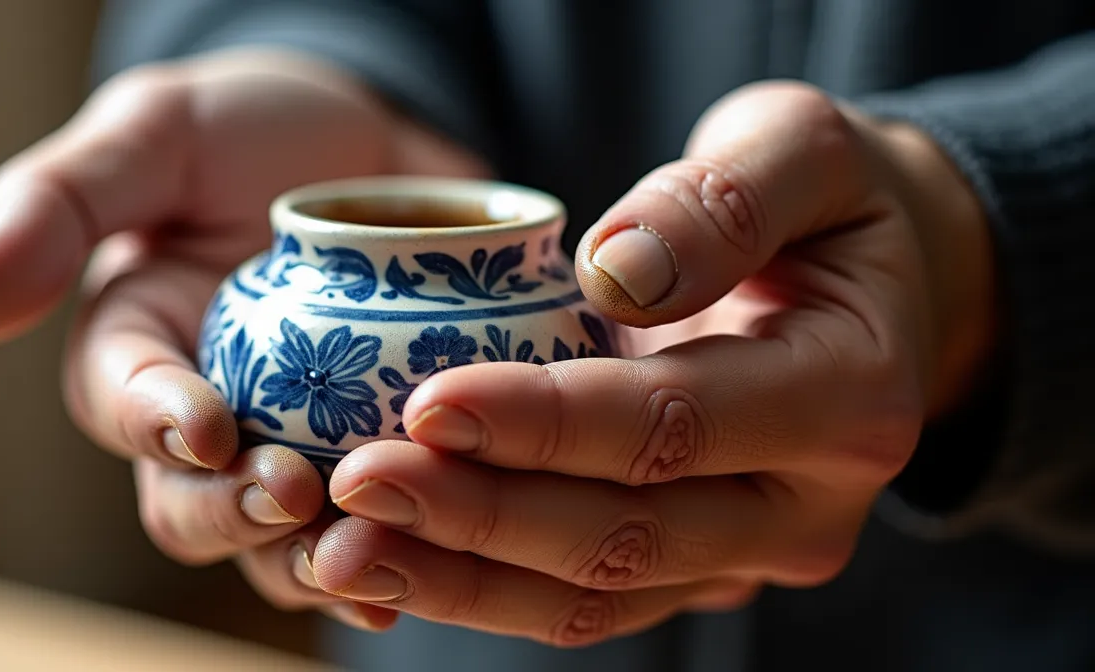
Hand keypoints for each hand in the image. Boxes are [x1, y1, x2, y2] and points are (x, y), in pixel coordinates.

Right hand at [0, 48, 488, 631]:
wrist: (381, 142)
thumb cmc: (250, 130)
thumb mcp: (153, 137)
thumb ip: (51, 211)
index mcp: (138, 350)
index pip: (126, 405)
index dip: (157, 424)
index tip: (205, 426)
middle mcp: (210, 416)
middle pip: (195, 505)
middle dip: (235, 514)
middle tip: (294, 496)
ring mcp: (298, 442)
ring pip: (284, 541)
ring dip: (316, 562)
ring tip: (367, 561)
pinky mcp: (380, 449)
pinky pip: (381, 522)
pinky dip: (399, 550)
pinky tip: (427, 565)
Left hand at [305, 81, 994, 645]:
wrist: (865, 288)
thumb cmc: (824, 207)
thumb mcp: (801, 151)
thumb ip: (723, 202)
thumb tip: (619, 273)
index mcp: (849, 400)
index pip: (677, 424)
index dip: (550, 423)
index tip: (431, 400)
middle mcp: (803, 508)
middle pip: (626, 537)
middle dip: (481, 518)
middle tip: (356, 484)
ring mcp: (743, 554)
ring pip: (593, 597)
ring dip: (459, 581)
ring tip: (339, 555)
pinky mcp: (687, 571)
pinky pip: (577, 601)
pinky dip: (477, 591)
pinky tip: (388, 561)